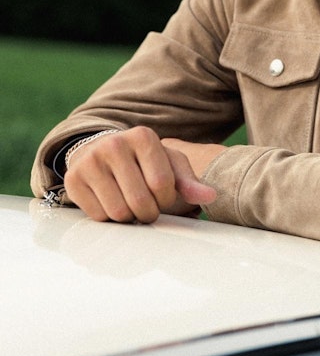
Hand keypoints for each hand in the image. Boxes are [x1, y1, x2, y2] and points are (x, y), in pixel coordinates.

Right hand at [63, 126, 217, 223]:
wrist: (100, 152)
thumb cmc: (143, 162)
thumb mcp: (169, 165)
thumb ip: (189, 181)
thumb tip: (211, 196)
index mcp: (143, 136)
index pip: (161, 184)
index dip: (166, 199)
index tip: (163, 196)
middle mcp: (114, 144)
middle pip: (140, 201)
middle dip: (149, 213)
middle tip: (147, 207)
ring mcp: (90, 161)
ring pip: (119, 212)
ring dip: (130, 218)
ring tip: (130, 205)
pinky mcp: (73, 180)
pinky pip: (98, 216)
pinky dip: (109, 218)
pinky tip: (111, 203)